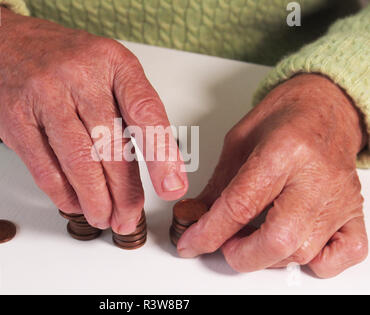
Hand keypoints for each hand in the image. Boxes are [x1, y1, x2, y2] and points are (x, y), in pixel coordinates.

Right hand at [0, 7, 187, 233]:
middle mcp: (81, 75)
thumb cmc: (60, 61)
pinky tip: (75, 204)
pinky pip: (44, 167)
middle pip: (111, 146)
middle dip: (125, 192)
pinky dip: (63, 194)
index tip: (172, 188)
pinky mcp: (16, 117)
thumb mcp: (104, 68)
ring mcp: (45, 94)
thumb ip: (128, 108)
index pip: (146, 111)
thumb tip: (151, 167)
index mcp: (113, 62)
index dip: (162, 155)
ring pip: (78, 161)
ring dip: (95, 199)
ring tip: (104, 218)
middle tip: (130, 217)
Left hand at [178, 74, 367, 277]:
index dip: (209, 232)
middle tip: (225, 245)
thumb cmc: (285, 117)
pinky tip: (294, 246)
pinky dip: (317, 262)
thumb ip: (219, 183)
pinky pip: (345, 254)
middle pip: (278, 240)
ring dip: (268, 257)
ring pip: (303, 252)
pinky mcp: (354, 210)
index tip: (192, 243)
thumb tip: (197, 217)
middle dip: (241, 255)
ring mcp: (338, 197)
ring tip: (252, 238)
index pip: (241, 205)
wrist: (326, 106)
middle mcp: (315, 177)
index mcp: (283, 151)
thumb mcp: (239, 142)